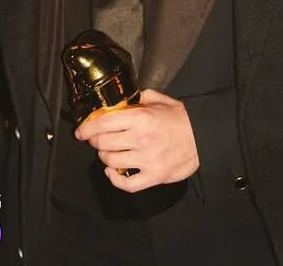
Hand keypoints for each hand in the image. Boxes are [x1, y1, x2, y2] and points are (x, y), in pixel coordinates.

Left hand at [75, 89, 198, 192]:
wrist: (203, 136)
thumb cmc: (180, 117)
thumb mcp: (158, 99)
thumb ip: (138, 98)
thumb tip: (121, 99)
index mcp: (140, 118)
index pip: (103, 123)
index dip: (86, 127)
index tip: (80, 131)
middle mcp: (140, 139)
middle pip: (103, 143)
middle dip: (94, 141)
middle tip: (94, 140)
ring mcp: (147, 160)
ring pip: (111, 162)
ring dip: (104, 157)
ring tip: (106, 153)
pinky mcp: (155, 176)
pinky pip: (127, 184)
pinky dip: (114, 179)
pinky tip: (112, 172)